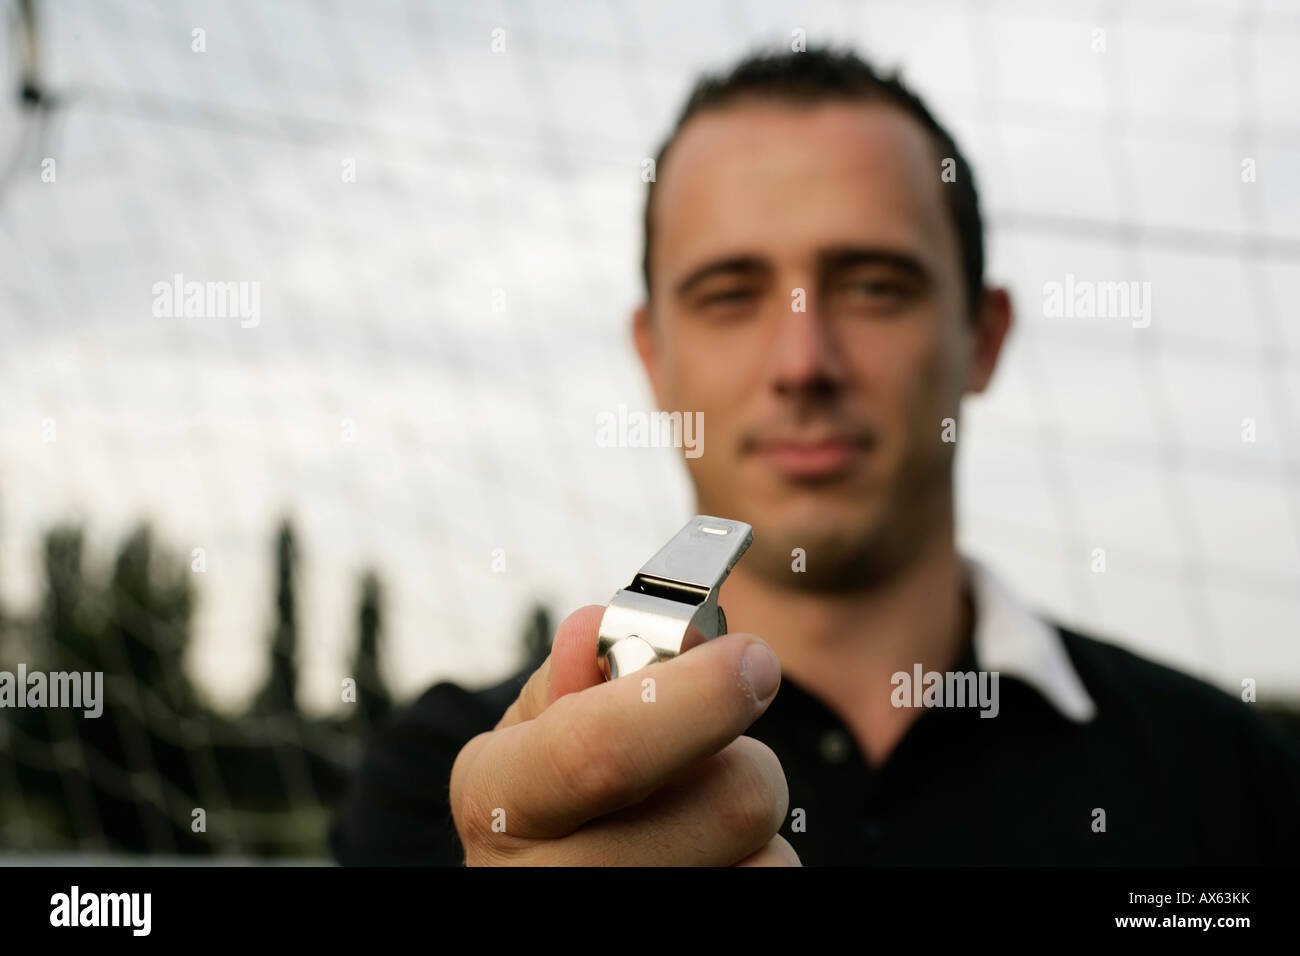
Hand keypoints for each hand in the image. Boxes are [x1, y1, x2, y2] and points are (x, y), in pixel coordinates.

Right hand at [449, 605, 797, 865]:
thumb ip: (570, 679)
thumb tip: (598, 629)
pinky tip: (705, 858)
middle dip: (739, 754)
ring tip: (691, 818)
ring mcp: (621, 924)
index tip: (751, 658)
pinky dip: (757, 861)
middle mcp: (548, 882)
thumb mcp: (530, 738)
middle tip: (708, 750)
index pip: (603, 751)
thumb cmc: (545, 804)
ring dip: (745, 818)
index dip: (695, 697)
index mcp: (499, 805)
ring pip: (768, 851)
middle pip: (727, 801)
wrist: (546, 882)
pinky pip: (776, 882)